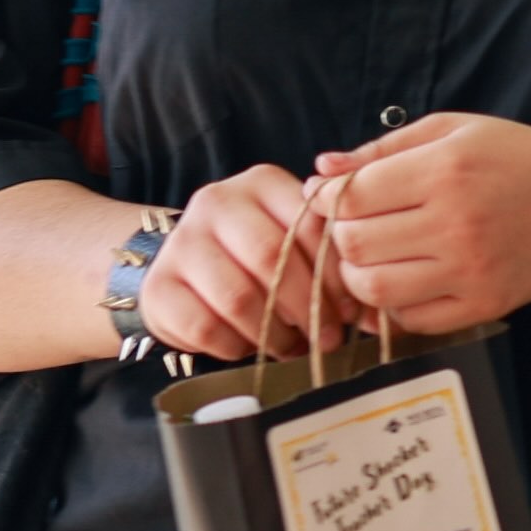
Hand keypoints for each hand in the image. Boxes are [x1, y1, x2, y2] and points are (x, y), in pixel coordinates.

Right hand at [138, 162, 341, 364]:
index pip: (308, 224)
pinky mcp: (159, 287)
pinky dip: (235, 347)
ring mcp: (181, 243)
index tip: (349, 310)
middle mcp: (216, 201)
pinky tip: (248, 347)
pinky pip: (205, 328)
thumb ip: (327, 258)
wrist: (182, 272)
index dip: (334, 275)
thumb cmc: (254, 259)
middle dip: (307, 308)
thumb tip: (371, 305)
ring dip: (274, 334)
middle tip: (327, 339)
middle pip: (272, 258)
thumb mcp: (293, 242)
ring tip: (292, 348)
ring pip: (238, 298)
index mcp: (261, 183)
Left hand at [312, 115, 530, 339]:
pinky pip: (411, 318)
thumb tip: (321, 168)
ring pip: (374, 289)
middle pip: (355, 244)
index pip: (352, 197)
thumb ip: (383, 148)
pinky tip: (403, 278)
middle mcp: (455, 224)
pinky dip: (393, 304)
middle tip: (349, 227)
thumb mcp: (453, 131)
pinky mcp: (482, 306)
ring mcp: (469, 271)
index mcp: (445, 171)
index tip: (328, 197)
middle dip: (338, 236)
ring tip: (370, 257)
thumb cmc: (515, 160)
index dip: (326, 199)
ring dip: (358, 275)